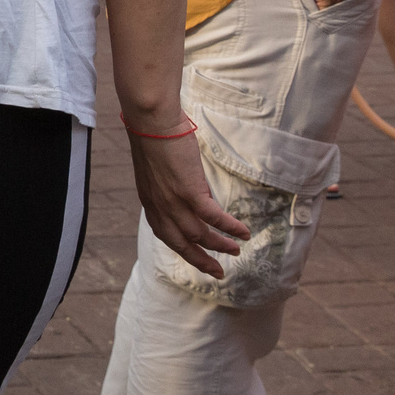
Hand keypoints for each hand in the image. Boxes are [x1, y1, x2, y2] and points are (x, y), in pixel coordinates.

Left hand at [126, 124, 248, 278]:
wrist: (151, 121)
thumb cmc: (155, 138)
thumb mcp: (157, 170)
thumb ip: (169, 186)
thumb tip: (188, 189)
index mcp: (151, 202)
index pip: (166, 234)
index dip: (183, 249)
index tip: (197, 257)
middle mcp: (159, 207)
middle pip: (181, 243)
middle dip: (201, 260)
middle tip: (218, 272)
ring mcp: (173, 201)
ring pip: (199, 235)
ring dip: (220, 245)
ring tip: (236, 251)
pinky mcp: (189, 191)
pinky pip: (212, 217)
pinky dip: (229, 227)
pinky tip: (243, 233)